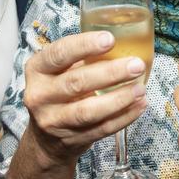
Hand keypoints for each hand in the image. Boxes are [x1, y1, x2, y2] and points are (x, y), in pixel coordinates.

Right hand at [22, 31, 147, 165]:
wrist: (45, 138)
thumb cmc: (58, 92)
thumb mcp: (58, 71)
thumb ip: (81, 58)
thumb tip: (123, 43)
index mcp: (37, 70)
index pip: (59, 54)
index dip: (85, 45)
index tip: (110, 39)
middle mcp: (40, 95)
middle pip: (77, 83)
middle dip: (111, 73)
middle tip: (136, 65)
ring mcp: (54, 121)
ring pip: (89, 111)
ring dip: (119, 99)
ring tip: (140, 88)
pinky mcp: (71, 140)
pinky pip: (101, 129)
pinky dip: (124, 117)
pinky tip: (139, 105)